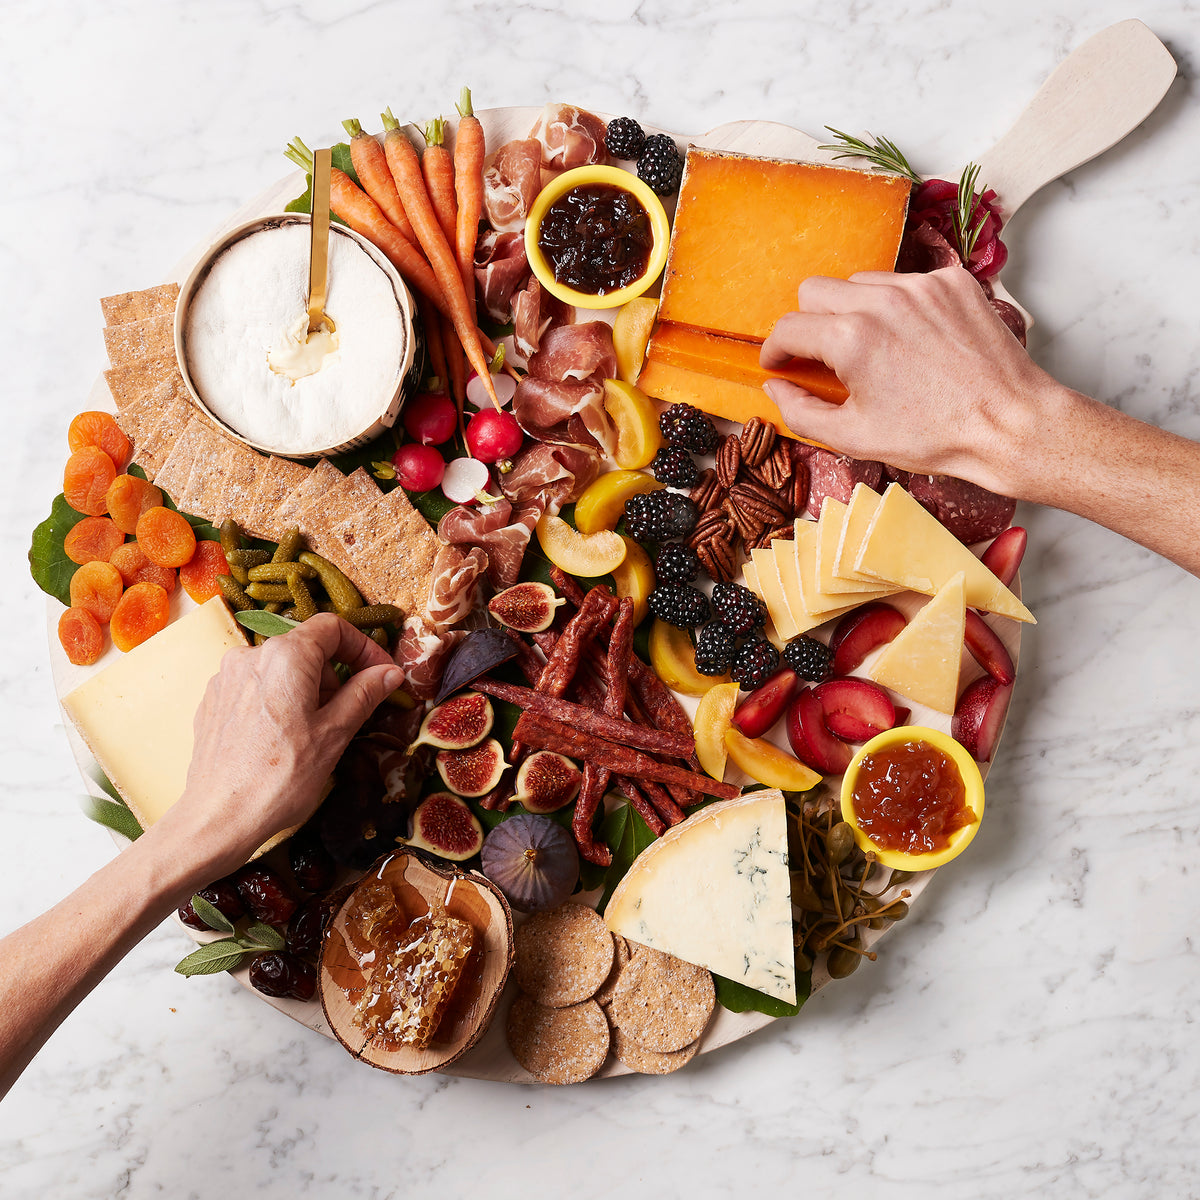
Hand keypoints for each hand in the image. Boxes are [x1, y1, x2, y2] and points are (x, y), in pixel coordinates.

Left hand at [158, 614, 403, 878]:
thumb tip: (389, 672)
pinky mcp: (213, 702)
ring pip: (281, 669)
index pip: (332, 627)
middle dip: (335, 675)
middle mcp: (250, 656)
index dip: (363, 647)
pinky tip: (283, 740)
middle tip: (349, 715)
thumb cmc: (280, 779)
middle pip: (306, 648)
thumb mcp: (335, 734)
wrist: (218, 820)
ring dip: (307, 691)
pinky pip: (257, 687)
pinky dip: (279, 702)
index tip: (381, 675)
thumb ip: (364, 694)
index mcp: (285, 656)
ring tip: (314, 734)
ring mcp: (226, 679)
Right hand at [760, 265, 1056, 494]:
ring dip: (852, 309)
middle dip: (808, 322)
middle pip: (816, 290)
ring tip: (870, 346)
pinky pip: (906, 281)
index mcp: (851, 339)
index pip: (789, 327)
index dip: (776, 349)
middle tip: (819, 354)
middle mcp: (883, 301)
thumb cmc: (935, 437)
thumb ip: (801, 412)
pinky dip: (897, 305)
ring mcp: (921, 286)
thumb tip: (776, 389)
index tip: (779, 363)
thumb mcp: (854, 437)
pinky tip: (910, 338)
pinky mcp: (954, 282)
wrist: (1010, 424)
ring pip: (860, 281)